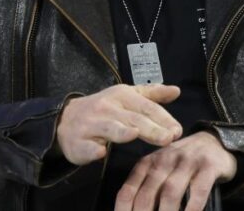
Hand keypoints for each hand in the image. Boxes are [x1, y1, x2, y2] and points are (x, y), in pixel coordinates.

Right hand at [56, 84, 182, 164]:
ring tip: (134, 134)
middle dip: (150, 128)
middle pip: (132, 119)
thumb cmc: (104, 109)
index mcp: (121, 96)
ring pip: (108, 128)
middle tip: (168, 138)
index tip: (177, 131)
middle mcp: (107, 108)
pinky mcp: (78, 142)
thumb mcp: (127, 96)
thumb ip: (152, 95)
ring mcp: (91, 125)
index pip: (146, 106)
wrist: (65, 119)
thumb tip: (177, 90)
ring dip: (121, 132)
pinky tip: (100, 152)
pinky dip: (92, 148)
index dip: (162, 118)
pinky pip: (86, 146)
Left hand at [115, 130, 236, 210]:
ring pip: (170, 192)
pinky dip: (192, 209)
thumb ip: (146, 189)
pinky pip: (198, 190)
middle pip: (147, 195)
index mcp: (147, 164)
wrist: (213, 142)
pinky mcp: (208, 166)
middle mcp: (164, 160)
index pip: (127, 192)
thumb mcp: (160, 170)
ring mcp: (186, 162)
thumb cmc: (181, 163)